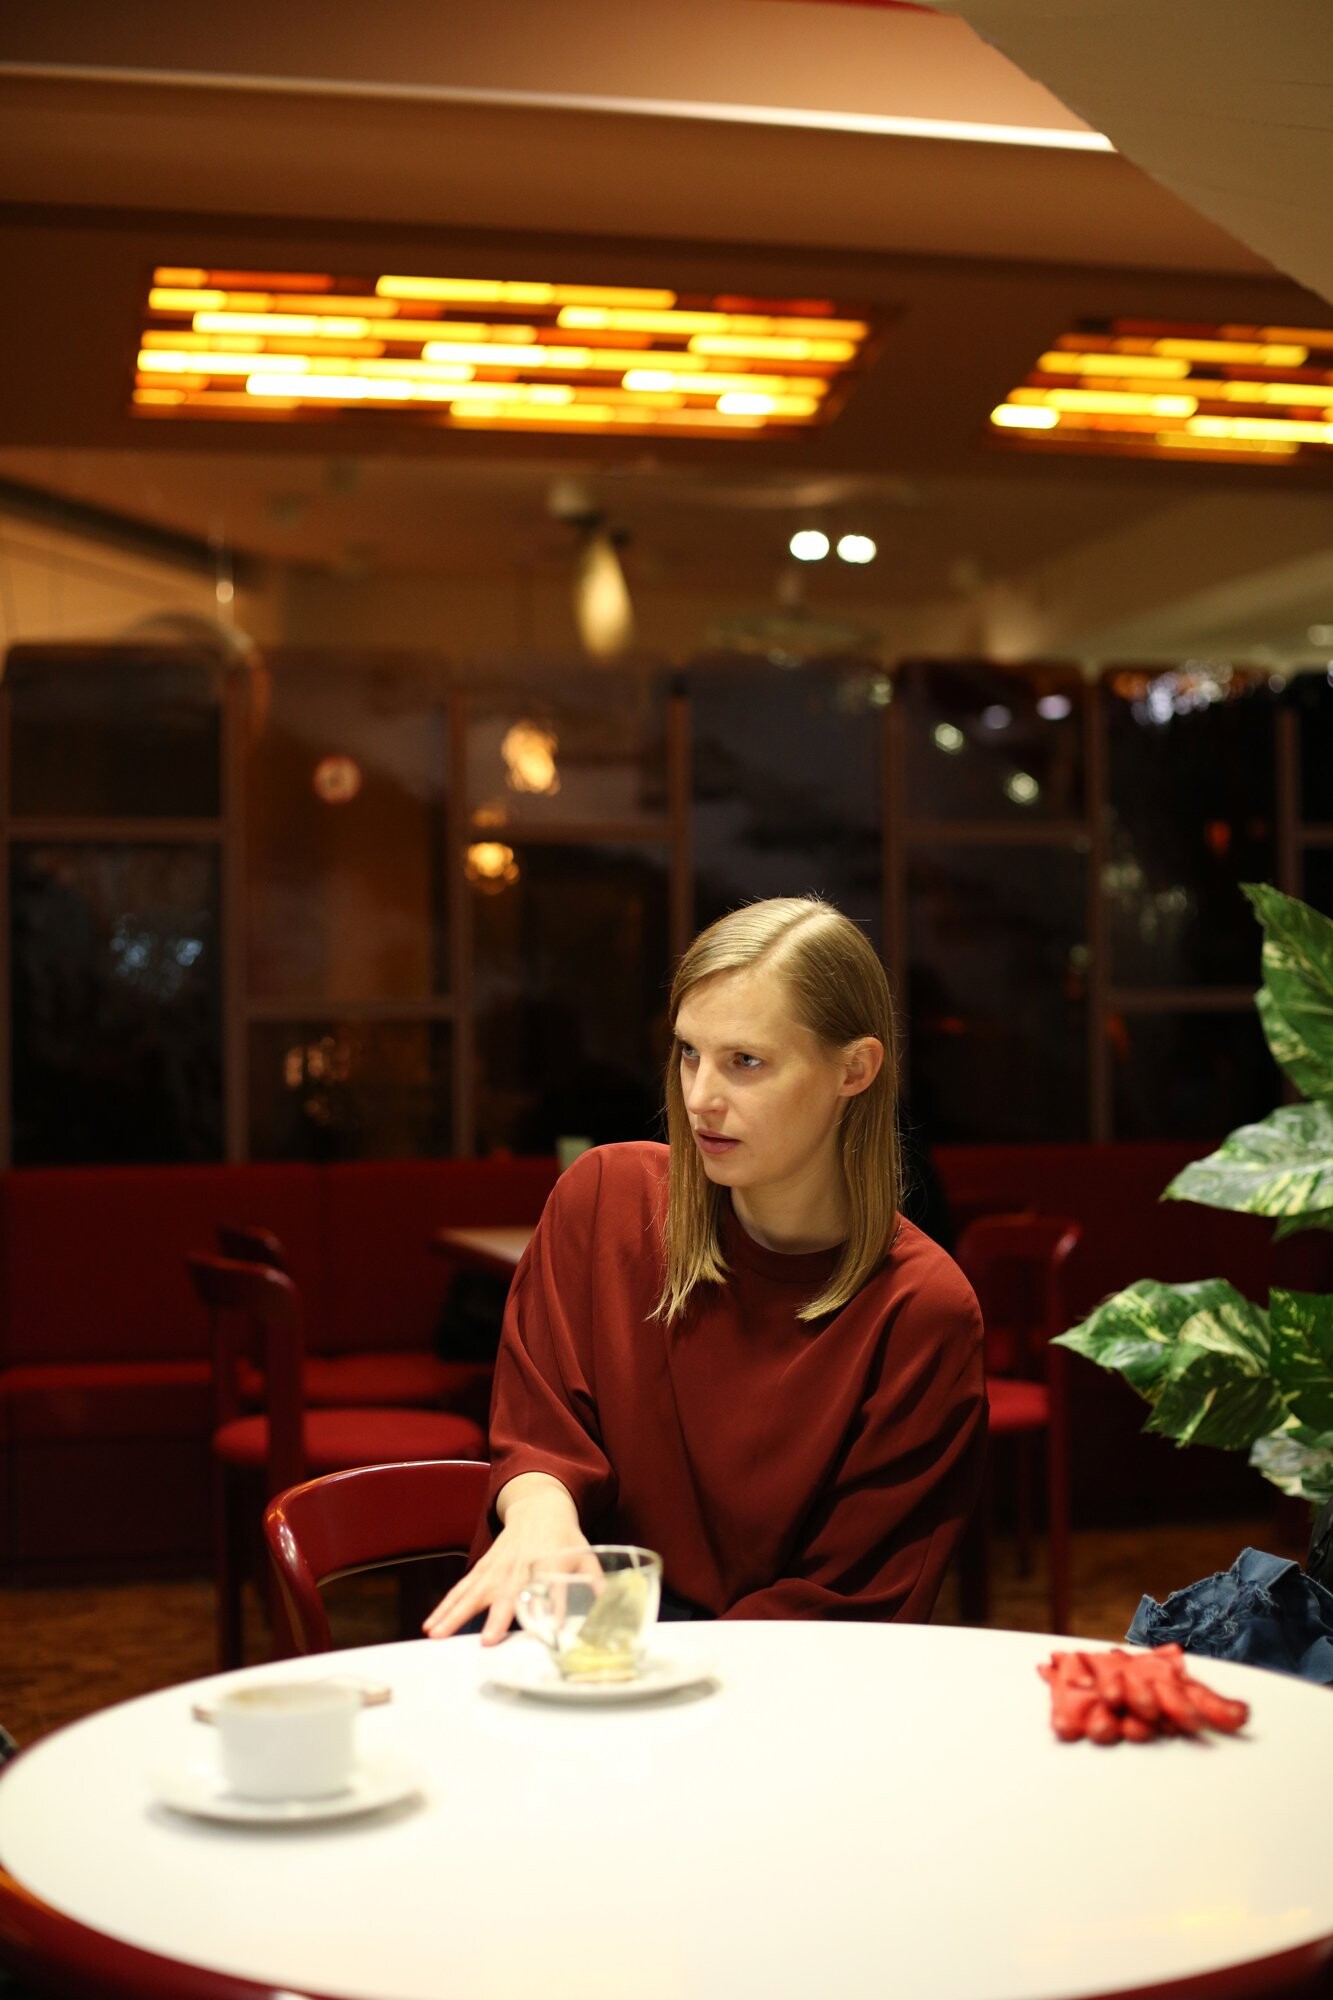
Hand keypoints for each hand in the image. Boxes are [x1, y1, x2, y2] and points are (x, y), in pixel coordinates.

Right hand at [422, 1474, 583, 1644]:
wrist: (539, 1507)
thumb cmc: (566, 1538)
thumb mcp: (587, 1557)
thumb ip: (595, 1585)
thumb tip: (610, 1614)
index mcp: (551, 1565)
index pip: (552, 1590)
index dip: (550, 1609)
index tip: (545, 1629)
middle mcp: (521, 1567)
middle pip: (508, 1594)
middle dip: (497, 1617)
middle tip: (487, 1641)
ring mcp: (499, 1568)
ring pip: (474, 1593)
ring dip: (455, 1614)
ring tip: (437, 1635)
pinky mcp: (485, 1568)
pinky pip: (462, 1589)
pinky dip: (446, 1606)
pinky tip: (431, 1624)